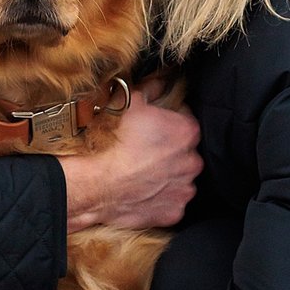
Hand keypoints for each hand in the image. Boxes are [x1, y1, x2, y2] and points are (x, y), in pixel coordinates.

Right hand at [63, 86, 198, 230]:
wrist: (96, 184)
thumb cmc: (111, 142)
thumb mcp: (128, 103)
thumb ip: (152, 88)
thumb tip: (164, 78)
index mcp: (187, 131)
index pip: (185, 120)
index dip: (167, 121)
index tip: (151, 126)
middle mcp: (193, 161)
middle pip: (184, 152)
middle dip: (168, 151)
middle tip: (142, 151)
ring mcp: (184, 188)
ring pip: (178, 178)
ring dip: (165, 176)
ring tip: (139, 173)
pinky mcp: (174, 211)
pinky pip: (170, 202)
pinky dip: (159, 199)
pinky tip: (140, 192)